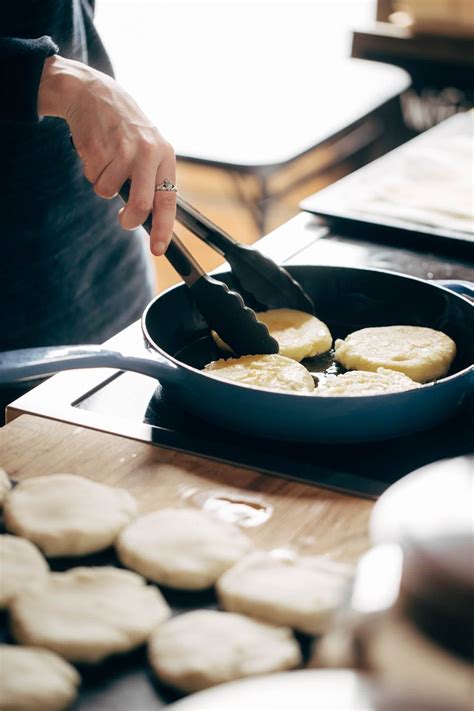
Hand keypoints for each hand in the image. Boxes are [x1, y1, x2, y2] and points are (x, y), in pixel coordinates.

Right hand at [38, 55, 175, 255]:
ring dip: (102, 183)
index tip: (158, 249)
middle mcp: (148, 152)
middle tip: (123, 219)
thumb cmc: (123, 129)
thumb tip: (151, 219)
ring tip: (106, 161)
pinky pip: (92, 177)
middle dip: (129, 219)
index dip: (164, 228)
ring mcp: (123, 149)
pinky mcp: (99, 147)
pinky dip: (90, 170)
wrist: (93, 92)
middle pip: (140, 204)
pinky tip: (95, 150)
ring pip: (108, 191)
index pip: (168, 200)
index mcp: (164, 155)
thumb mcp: (147, 149)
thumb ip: (151, 180)